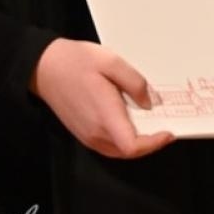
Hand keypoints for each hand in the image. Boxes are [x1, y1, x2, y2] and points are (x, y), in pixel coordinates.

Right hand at [30, 38, 173, 159]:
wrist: (44, 68)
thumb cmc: (77, 61)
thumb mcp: (112, 62)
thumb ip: (135, 83)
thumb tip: (150, 103)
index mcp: (104, 116)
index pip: (132, 146)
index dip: (153, 144)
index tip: (169, 132)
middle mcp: (95, 132)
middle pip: (128, 151)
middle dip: (150, 143)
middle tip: (165, 124)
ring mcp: (87, 135)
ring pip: (118, 150)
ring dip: (137, 143)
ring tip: (153, 124)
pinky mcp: (82, 133)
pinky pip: (108, 145)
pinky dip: (124, 140)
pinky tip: (133, 123)